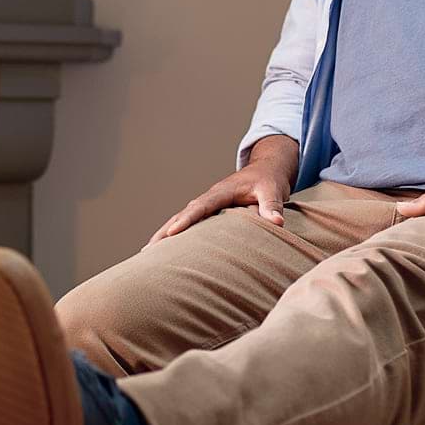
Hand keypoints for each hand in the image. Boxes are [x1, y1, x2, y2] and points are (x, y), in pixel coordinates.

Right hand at [148, 160, 290, 244]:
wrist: (266, 170)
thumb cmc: (269, 180)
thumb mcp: (273, 190)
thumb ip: (272, 206)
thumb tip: (277, 223)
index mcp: (222, 192)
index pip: (200, 207)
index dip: (186, 220)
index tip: (171, 233)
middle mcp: (210, 198)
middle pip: (182, 214)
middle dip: (164, 231)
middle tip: (147, 250)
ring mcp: (208, 205)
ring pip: (180, 219)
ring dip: (164, 235)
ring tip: (147, 254)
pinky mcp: (210, 213)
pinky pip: (189, 224)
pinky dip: (175, 235)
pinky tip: (165, 251)